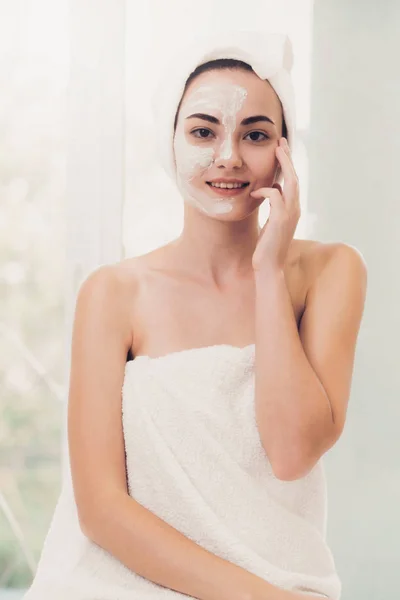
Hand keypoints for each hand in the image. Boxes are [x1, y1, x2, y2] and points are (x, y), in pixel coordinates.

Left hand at [250, 137, 300, 271]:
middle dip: (288, 158)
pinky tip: (254, 191)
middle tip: (281, 141)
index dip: (288, 165)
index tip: (281, 150)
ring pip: (290, 183)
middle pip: (294, 178)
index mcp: (292, 209)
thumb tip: (270, 189)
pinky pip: (275, 197)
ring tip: (277, 150)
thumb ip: (272, 206)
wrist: (268, 267)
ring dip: (284, 165)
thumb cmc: (266, 247)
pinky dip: (266, 190)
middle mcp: (295, 210)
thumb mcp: (270, 222)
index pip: (292, 182)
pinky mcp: (280, 220)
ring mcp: (290, 215)